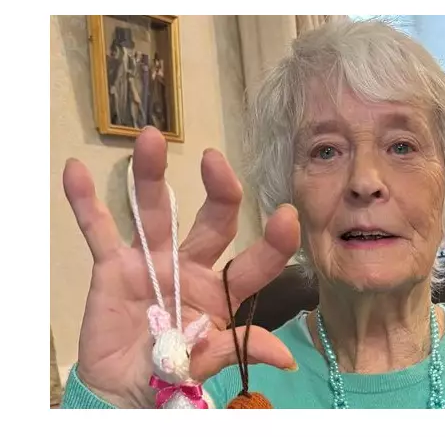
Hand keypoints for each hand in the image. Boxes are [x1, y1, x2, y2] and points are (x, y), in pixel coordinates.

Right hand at [63, 128, 300, 407]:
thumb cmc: (171, 373)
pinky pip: (99, 230)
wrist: (121, 387)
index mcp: (223, 292)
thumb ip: (237, 348)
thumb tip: (287, 358)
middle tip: (215, 160)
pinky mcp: (112, 266)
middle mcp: (192, 267)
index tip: (286, 215)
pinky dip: (86, 202)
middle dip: (218, 191)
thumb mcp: (206, 363)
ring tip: (150, 137)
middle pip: (212, 223)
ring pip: (155, 212)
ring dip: (151, 176)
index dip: (274, 242)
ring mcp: (152, 262)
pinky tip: (76, 170)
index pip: (255, 263)